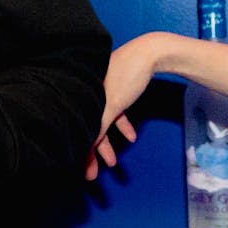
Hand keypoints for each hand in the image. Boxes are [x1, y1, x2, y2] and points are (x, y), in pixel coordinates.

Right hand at [84, 32, 164, 179]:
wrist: (150, 53)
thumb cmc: (126, 75)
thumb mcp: (110, 106)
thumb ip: (97, 129)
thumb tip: (88, 149)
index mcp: (81, 90)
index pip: (78, 126)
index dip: (82, 151)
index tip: (87, 171)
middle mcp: (88, 90)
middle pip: (89, 126)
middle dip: (95, 152)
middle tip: (96, 173)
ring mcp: (101, 89)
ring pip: (102, 121)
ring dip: (108, 142)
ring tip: (114, 162)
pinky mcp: (116, 88)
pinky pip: (114, 112)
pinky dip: (122, 124)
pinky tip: (131, 136)